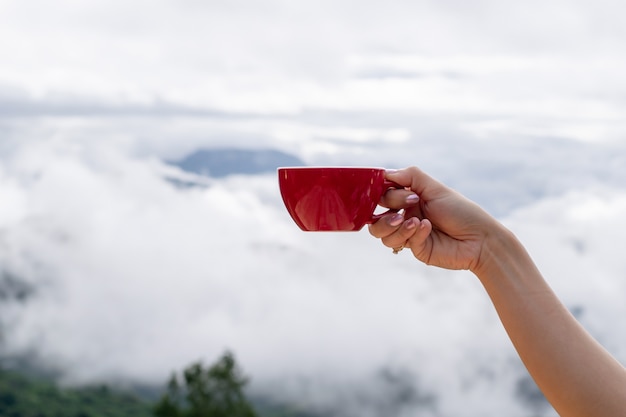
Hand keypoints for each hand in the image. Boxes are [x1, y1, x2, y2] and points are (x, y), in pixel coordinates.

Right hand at [369, 166, 498, 270]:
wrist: (479, 238)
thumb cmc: (461, 211)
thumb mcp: (435, 188)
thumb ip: (410, 176)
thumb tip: (385, 173)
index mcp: (408, 199)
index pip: (382, 197)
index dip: (385, 196)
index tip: (399, 194)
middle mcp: (405, 216)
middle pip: (375, 219)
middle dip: (386, 216)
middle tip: (404, 211)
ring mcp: (408, 234)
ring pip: (381, 234)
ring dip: (396, 227)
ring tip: (416, 222)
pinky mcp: (415, 249)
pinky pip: (400, 242)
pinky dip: (413, 234)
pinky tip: (428, 229)